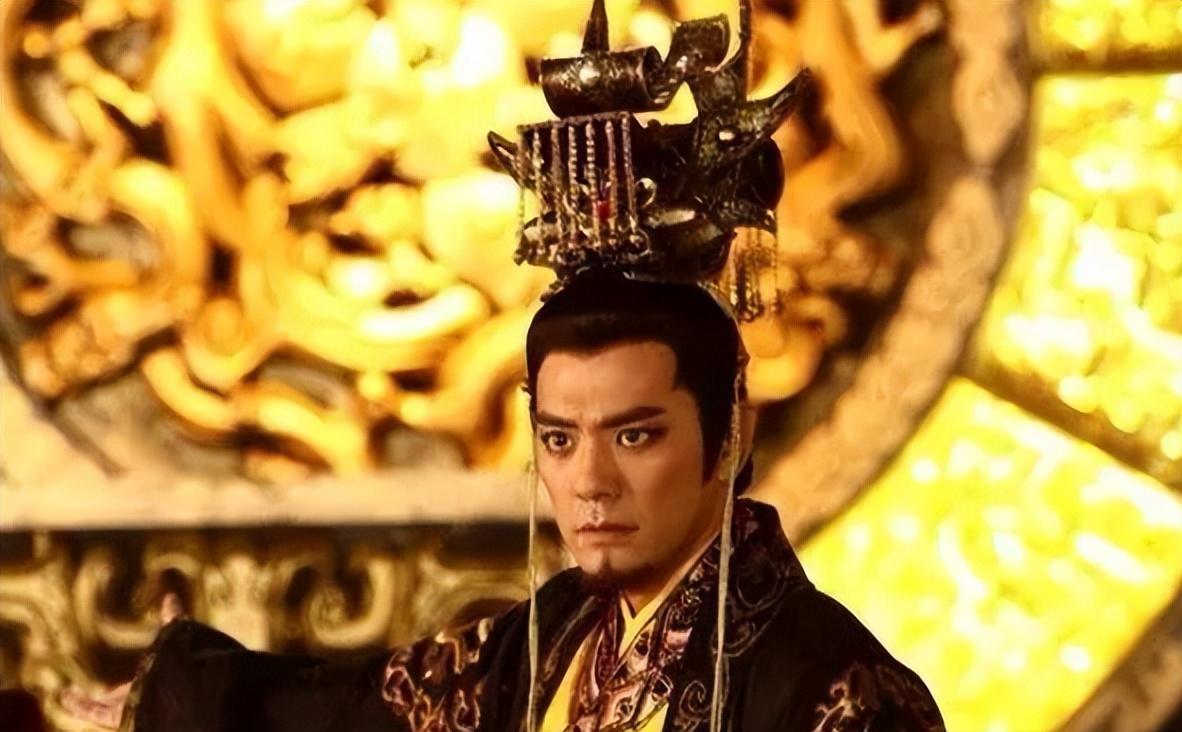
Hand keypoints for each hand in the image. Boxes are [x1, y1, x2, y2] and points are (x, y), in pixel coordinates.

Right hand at [60, 592, 185, 728]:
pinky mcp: (116, 717)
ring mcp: (129, 706)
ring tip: (69, 691)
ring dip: (85, 698)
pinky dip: (78, 705)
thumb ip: (172, 620)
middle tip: (91, 684)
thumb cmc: (181, 665)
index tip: (120, 666)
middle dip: (106, 690)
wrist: (178, 695)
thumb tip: (171, 597)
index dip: (133, 669)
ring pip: (103, 704)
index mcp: (160, 676)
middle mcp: (144, 692)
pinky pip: (94, 713)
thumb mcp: (176, 637)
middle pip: (120, 693)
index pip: (144, 673)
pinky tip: (64, 697)